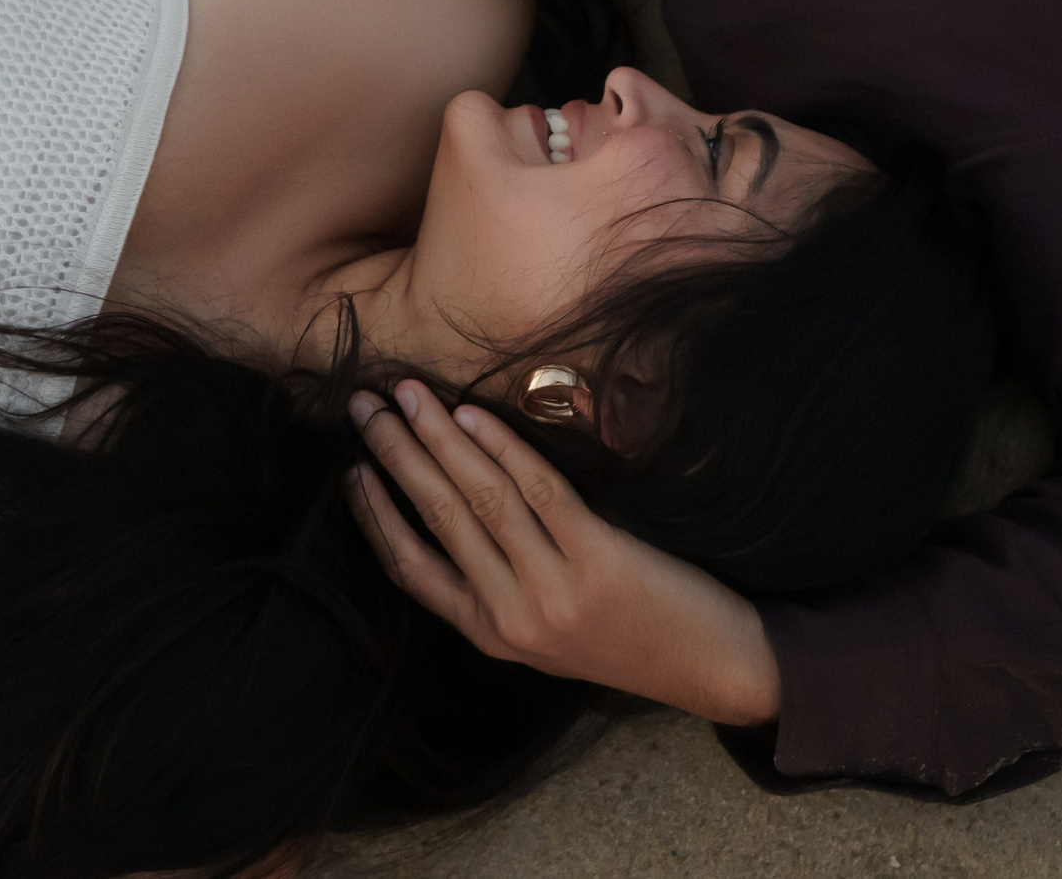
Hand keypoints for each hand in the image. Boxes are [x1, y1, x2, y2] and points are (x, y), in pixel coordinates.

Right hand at [347, 380, 780, 726]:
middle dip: (396, 456)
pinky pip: (539, 489)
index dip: (375, 517)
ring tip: (408, 396)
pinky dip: (501, 447)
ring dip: (436, 439)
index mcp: (491, 633)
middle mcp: (511, 615)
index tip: (352, 471)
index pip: (411, 569)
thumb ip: (500, 582)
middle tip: (366, 407)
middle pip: (437, 519)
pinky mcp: (596, 559)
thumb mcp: (545, 630)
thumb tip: (456, 504)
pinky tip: (473, 416)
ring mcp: (552, 588)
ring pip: (478, 499)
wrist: (709, 666)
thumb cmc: (628, 637)